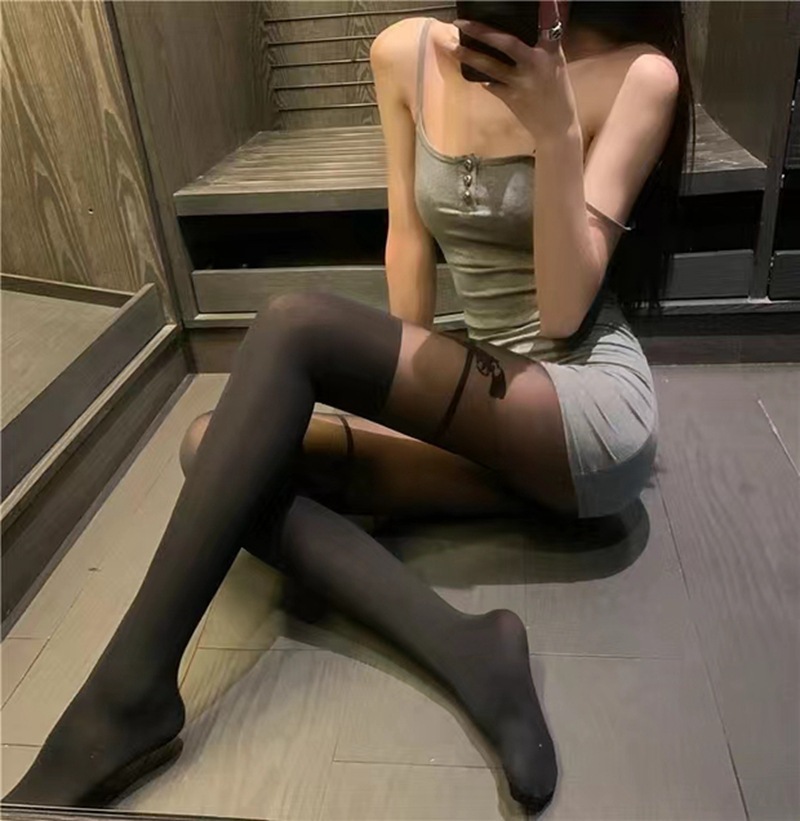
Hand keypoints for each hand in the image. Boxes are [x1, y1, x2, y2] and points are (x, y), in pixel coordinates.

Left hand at [447, 0, 578, 144]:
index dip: (545, 8)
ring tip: (452, 47)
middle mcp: (536, 64)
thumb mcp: (556, 64)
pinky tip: (469, 71)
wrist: (557, 127)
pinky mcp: (511, 99)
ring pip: (490, 66)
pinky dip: (480, 77)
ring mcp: (521, 82)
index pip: (547, 22)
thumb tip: (520, 30)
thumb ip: (540, 47)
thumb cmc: (557, 93)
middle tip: (461, 23)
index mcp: (551, 51)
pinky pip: (490, 84)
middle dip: (481, 31)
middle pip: (505, 43)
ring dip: (468, 56)